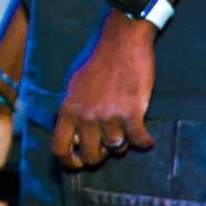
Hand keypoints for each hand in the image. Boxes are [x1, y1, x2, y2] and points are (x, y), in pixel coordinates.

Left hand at [52, 13, 156, 168]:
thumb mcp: (74, 86)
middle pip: (91, 155)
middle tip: (107, 146)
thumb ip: (72, 111)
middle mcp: (86, 116)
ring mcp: (109, 116)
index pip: (59, 147)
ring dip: (123, 144)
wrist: (122, 41)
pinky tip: (146, 138)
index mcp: (68, 109)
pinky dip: (144, 141)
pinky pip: (138, 140)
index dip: (69, 162)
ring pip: (116, 148)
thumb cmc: (98, 61)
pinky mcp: (132, 112)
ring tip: (127, 132)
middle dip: (101, 155)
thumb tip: (73, 137)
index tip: (79, 164)